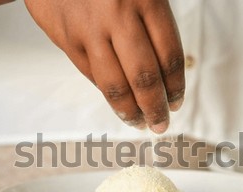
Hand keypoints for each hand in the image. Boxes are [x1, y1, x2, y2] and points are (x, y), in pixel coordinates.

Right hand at [24, 0, 184, 133]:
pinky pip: (91, 75)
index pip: (169, 56)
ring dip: (129, 110)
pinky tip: (117, 101)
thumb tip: (165, 74)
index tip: (176, 103)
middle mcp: (118, 15)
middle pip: (144, 77)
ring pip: (114, 84)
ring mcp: (90, 29)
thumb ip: (154, 25)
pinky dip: (107, 92)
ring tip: (138, 122)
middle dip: (154, 108)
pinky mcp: (67, 38)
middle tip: (160, 124)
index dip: (175, 87)